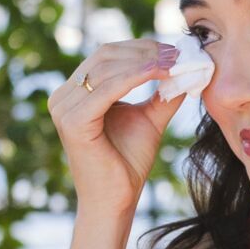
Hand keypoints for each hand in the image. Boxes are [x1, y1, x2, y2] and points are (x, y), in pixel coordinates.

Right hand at [47, 39, 186, 214]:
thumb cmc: (127, 162)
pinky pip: (107, 89)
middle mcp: (63, 96)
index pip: (108, 54)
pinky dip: (136, 77)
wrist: (116, 201)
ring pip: (107, 68)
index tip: (175, 49)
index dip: (142, 47)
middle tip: (179, 53)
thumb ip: (161, 93)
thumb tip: (186, 68)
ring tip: (175, 63)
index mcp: (75, 92)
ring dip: (145, 61)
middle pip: (106, 56)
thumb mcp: (149, 119)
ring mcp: (63, 108)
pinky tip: (161, 74)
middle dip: (146, 51)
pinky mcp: (72, 121)